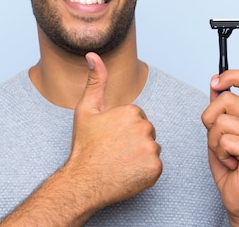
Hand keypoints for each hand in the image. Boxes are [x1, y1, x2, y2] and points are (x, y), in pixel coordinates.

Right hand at [64, 52, 161, 209]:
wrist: (83, 182)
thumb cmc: (84, 147)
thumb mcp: (86, 110)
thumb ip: (95, 81)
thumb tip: (93, 55)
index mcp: (131, 111)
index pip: (137, 117)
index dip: (122, 128)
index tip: (109, 137)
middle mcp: (145, 128)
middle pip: (146, 131)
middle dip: (133, 140)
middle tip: (113, 150)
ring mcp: (151, 149)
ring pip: (151, 148)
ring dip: (139, 155)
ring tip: (119, 161)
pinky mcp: (155, 169)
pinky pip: (155, 166)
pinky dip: (144, 171)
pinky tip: (127, 172)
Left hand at [201, 70, 238, 226]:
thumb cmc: (231, 167)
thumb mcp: (219, 132)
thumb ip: (219, 108)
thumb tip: (214, 83)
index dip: (231, 75)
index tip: (215, 83)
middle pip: (225, 99)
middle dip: (209, 119)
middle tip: (219, 140)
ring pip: (221, 121)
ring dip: (214, 141)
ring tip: (226, 154)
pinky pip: (225, 140)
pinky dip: (220, 153)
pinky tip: (232, 163)